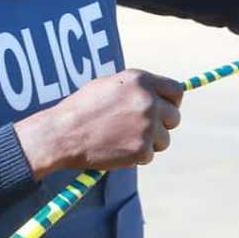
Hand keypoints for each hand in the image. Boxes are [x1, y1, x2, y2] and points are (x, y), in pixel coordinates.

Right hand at [15, 69, 182, 179]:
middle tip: (143, 129)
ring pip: (165, 139)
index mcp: (141, 81)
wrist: (62, 134)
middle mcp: (148, 101)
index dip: (172, 101)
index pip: (176, 90)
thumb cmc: (82, 108)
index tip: (167, 109)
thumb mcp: (110, 85)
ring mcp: (147, 126)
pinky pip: (150, 155)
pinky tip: (117, 148)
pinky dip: (137, 156)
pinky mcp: (142, 149)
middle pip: (174, 117)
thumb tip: (161, 95)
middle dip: (162, 124)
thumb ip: (137, 89)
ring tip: (125, 139)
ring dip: (150, 142)